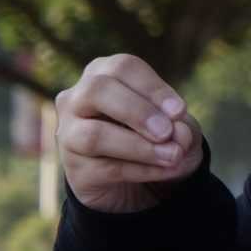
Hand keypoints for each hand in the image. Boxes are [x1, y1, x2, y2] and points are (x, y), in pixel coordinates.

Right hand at [55, 54, 203, 212]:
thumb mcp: (178, 128)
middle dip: (137, 111)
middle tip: (167, 132)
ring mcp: (69, 134)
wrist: (137, 182)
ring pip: (94, 135)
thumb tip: (177, 134)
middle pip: (97, 91)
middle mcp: (77, 99)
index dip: (152, 88)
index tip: (180, 111)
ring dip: (139, 146)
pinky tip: (167, 170)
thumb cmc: (156, 138)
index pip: (122, 68)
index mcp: (102, 75)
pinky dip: (143, 169)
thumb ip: (181, 127)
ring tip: (173, 155)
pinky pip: (107, 168)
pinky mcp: (75, 170)